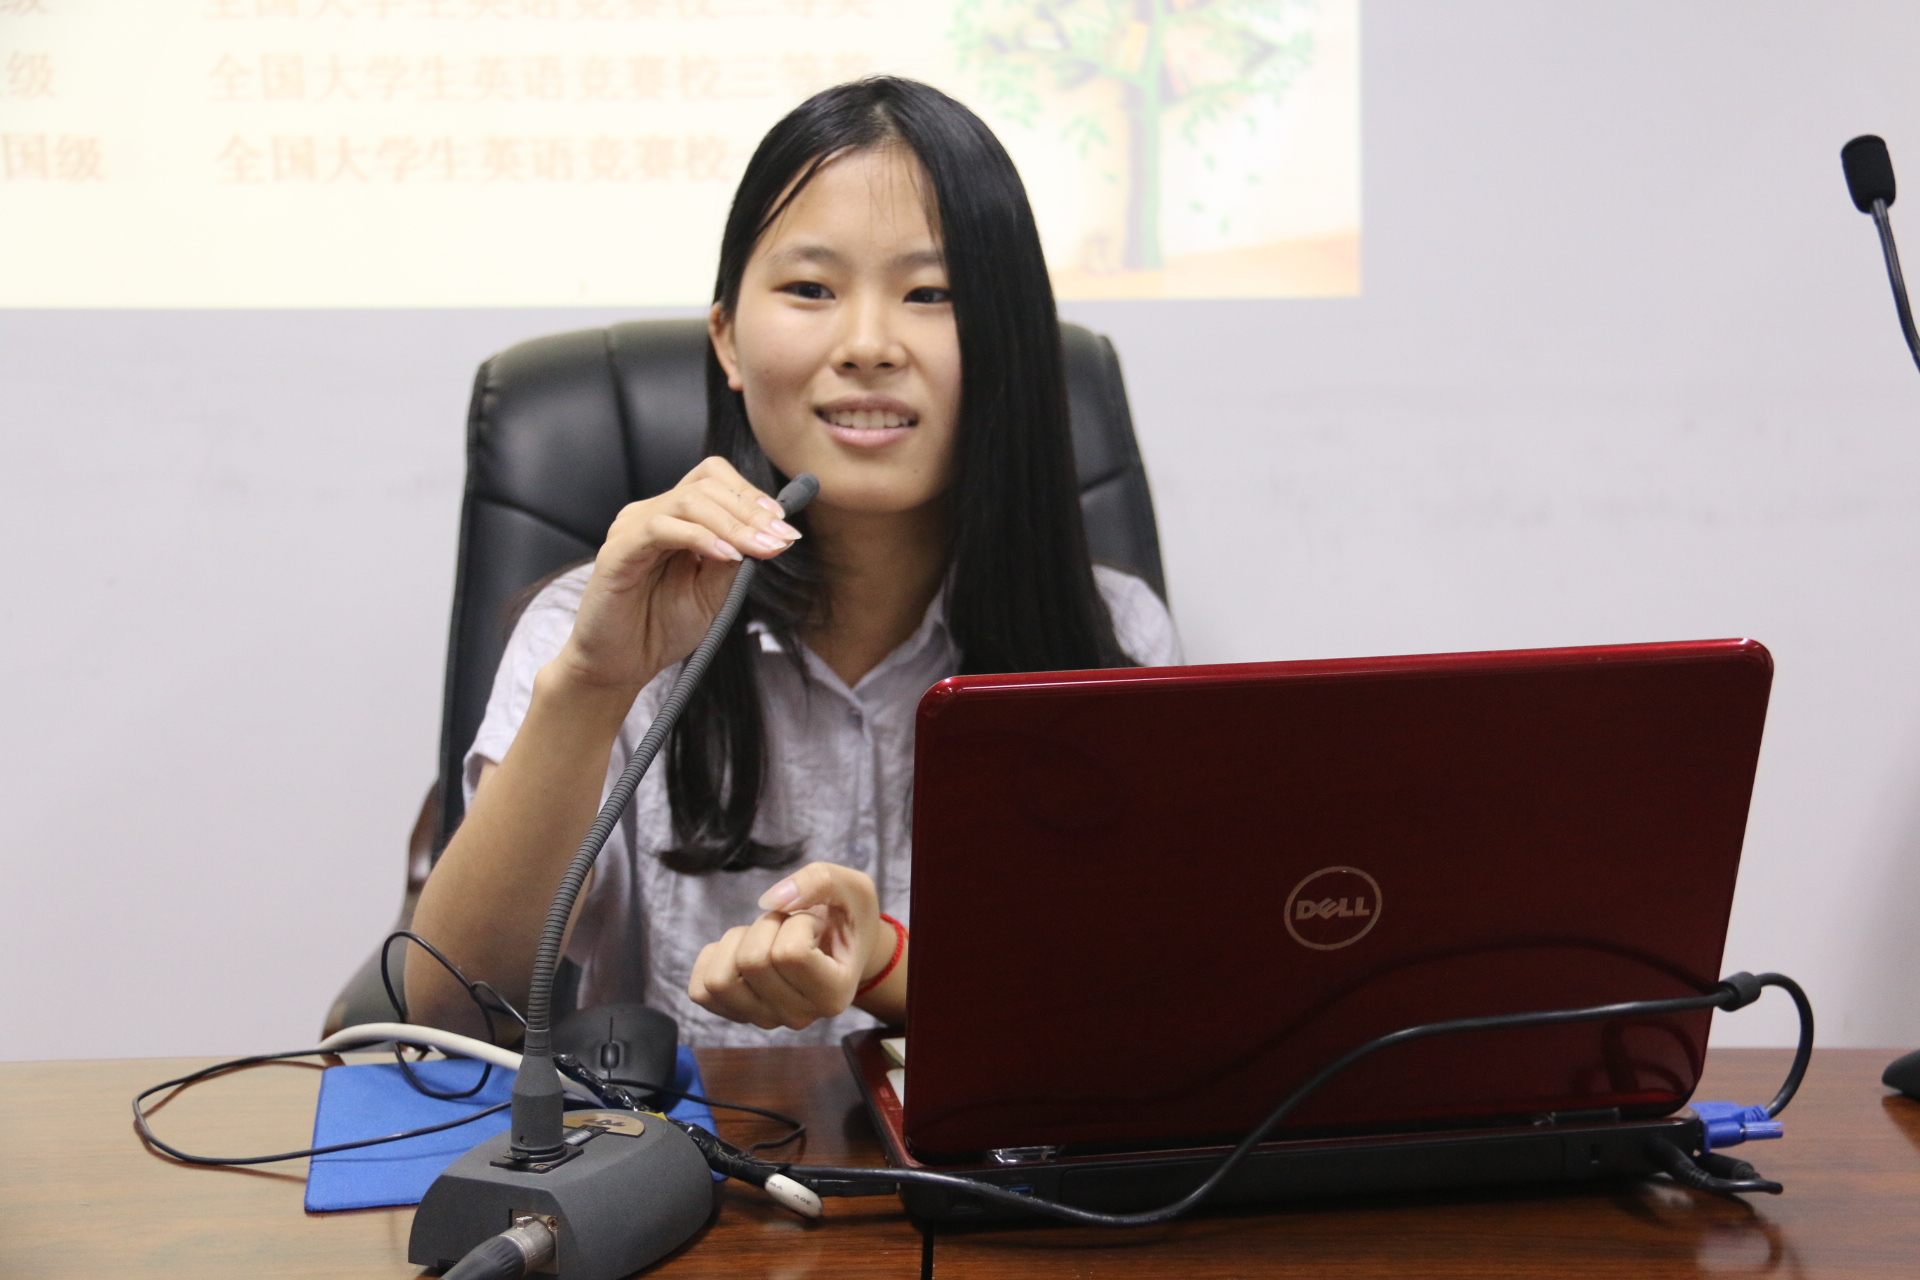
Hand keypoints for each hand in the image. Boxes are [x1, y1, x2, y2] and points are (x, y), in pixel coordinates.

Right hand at [549, 456, 801, 695]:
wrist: (620, 666)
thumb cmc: (662, 628)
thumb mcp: (713, 592)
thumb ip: (735, 560)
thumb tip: (773, 535)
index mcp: (675, 519)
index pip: (714, 481)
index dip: (750, 495)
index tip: (783, 525)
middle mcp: (651, 515)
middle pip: (705, 485)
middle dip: (750, 511)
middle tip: (781, 538)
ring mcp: (632, 529)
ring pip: (687, 501)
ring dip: (733, 523)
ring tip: (760, 549)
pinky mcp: (617, 550)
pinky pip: (660, 528)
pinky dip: (700, 537)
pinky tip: (726, 556)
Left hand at [687, 863, 895, 1030]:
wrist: (843, 946)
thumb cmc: (848, 917)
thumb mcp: (851, 888)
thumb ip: (819, 882)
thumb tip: (768, 900)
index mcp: (834, 995)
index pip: (790, 954)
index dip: (798, 921)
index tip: (816, 923)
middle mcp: (799, 1017)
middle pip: (751, 962)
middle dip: (767, 925)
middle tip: (790, 926)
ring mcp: (765, 1020)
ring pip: (719, 980)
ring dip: (739, 941)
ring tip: (767, 938)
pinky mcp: (736, 1014)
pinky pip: (699, 991)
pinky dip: (715, 959)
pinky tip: (743, 951)